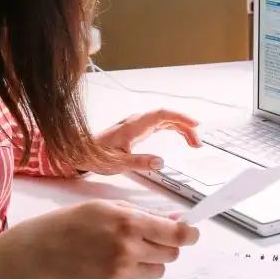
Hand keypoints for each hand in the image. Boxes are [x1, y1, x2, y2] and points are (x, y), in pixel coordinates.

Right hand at [0, 200, 199, 278]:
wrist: (45, 248)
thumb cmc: (76, 221)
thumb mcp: (111, 206)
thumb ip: (145, 214)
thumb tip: (176, 219)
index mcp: (130, 222)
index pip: (177, 234)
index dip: (190, 234)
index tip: (193, 233)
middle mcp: (129, 249)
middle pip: (171, 254)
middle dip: (166, 246)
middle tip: (150, 240)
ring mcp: (121, 272)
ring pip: (158, 272)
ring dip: (150, 262)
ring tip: (126, 252)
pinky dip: (134, 276)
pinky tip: (114, 265)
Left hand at [80, 108, 202, 174]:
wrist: (81, 152)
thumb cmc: (96, 156)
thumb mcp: (118, 163)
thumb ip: (139, 162)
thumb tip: (160, 162)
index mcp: (134, 126)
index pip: (162, 115)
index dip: (180, 118)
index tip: (194, 125)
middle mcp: (137, 122)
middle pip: (167, 117)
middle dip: (185, 126)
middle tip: (198, 143)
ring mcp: (137, 125)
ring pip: (165, 121)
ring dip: (180, 128)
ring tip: (194, 142)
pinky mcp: (137, 130)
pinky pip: (159, 125)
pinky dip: (172, 129)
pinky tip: (179, 136)